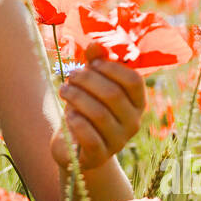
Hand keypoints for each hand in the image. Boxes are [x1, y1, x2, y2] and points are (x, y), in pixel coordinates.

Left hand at [52, 42, 146, 170]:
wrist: (74, 146)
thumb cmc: (85, 108)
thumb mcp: (90, 84)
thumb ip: (95, 63)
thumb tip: (96, 44)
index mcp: (137, 102)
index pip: (133, 80)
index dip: (111, 67)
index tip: (91, 62)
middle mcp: (132, 122)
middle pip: (113, 94)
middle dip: (88, 80)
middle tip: (71, 75)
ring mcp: (118, 141)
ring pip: (99, 114)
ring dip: (77, 97)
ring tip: (63, 90)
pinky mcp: (100, 156)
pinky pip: (90, 138)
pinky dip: (77, 123)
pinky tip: (68, 115)